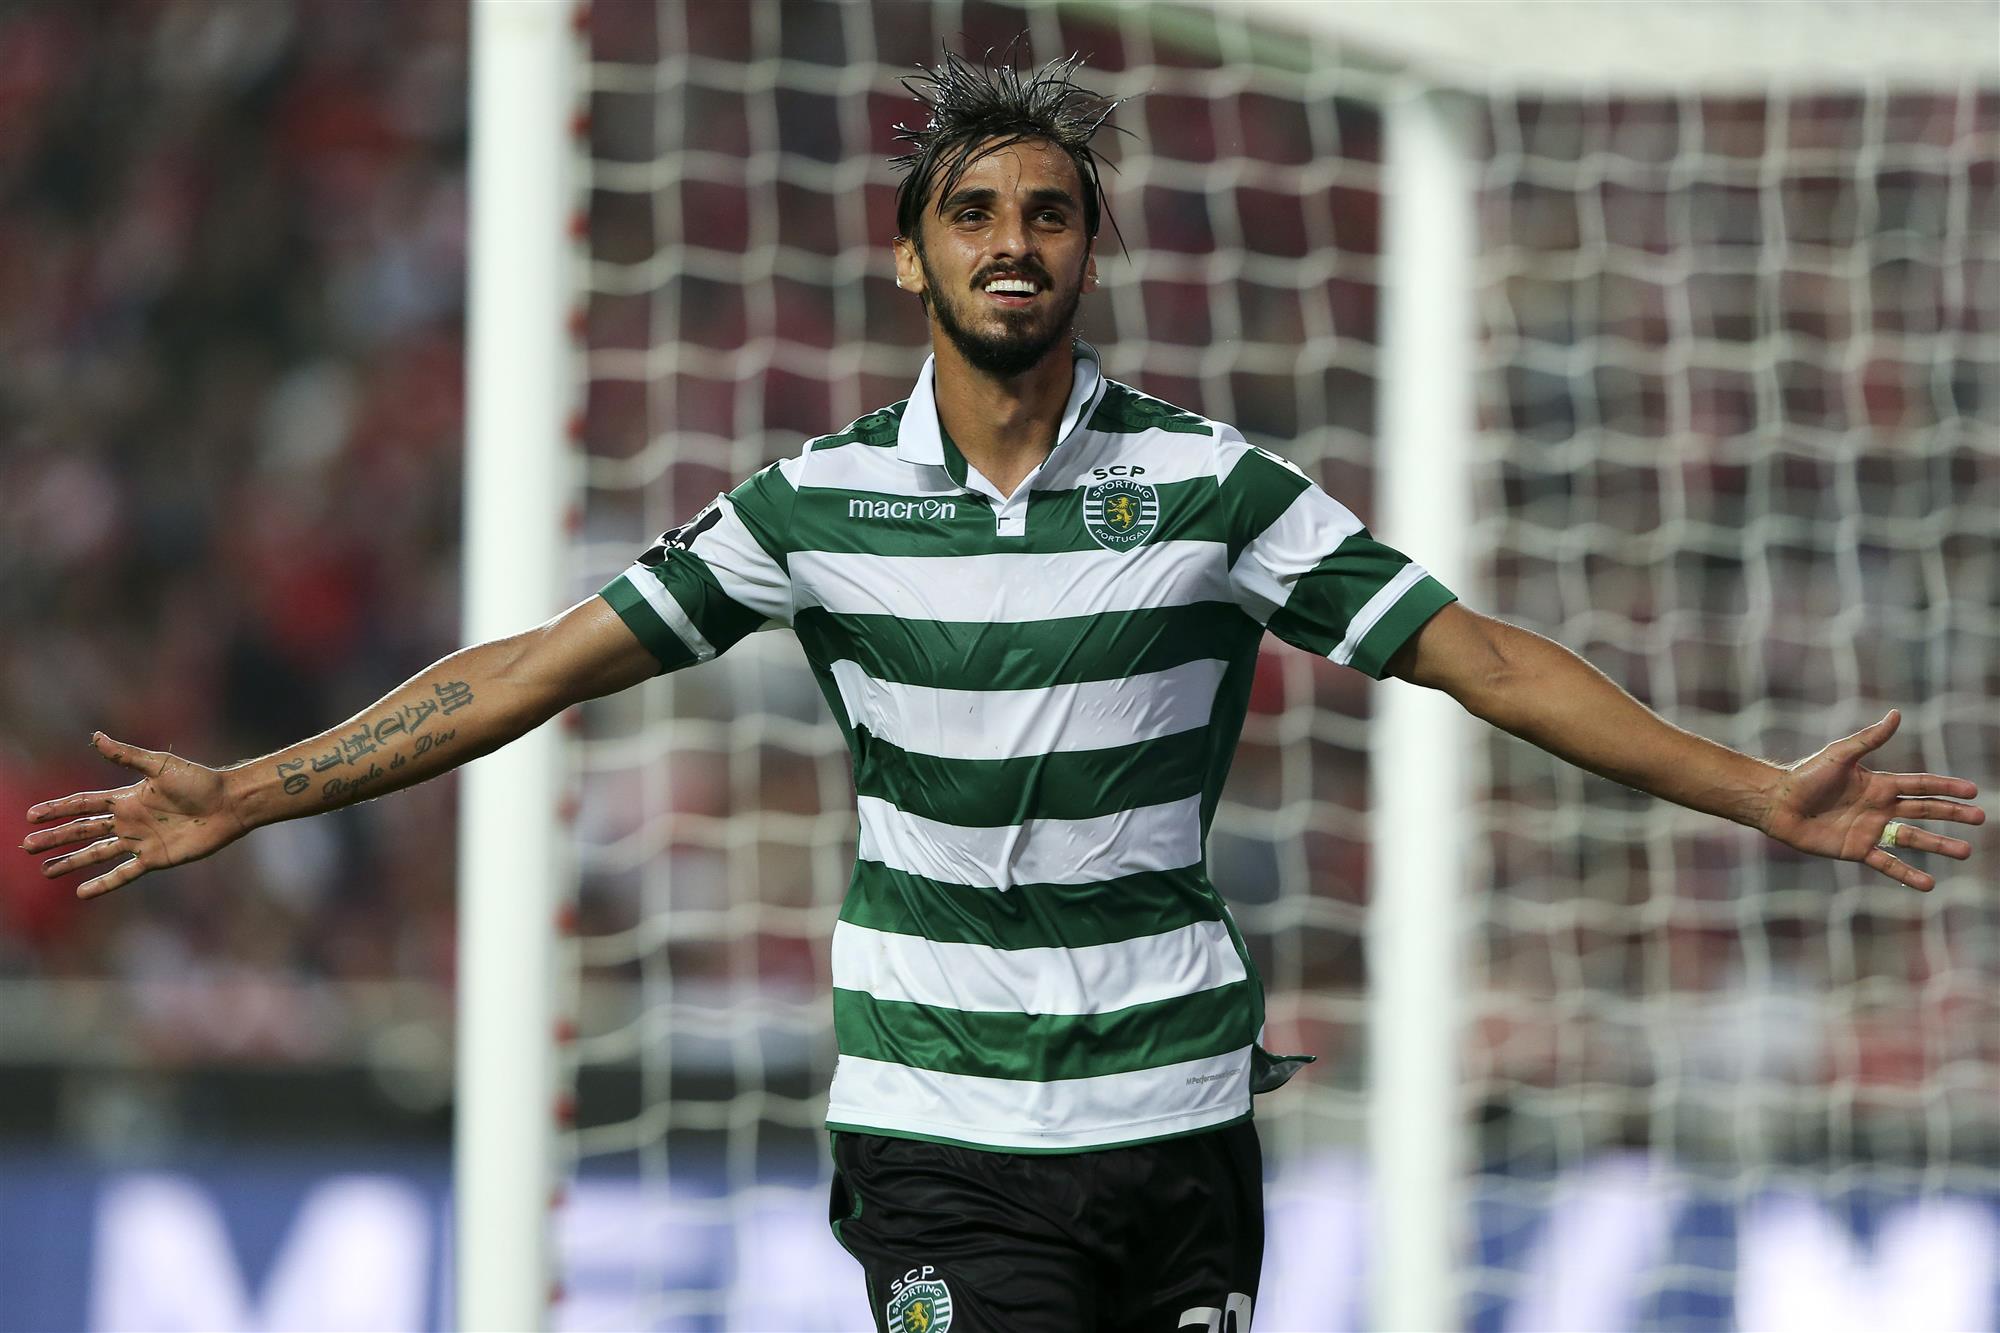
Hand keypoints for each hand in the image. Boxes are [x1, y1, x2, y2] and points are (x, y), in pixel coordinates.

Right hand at [19, 733, 247, 898]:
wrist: (229, 804)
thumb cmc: (199, 781)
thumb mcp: (159, 765)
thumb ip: (126, 756)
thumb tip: (96, 736)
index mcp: (127, 798)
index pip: (83, 804)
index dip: (58, 809)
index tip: (31, 815)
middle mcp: (129, 821)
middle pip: (83, 831)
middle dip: (56, 838)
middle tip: (26, 846)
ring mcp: (140, 841)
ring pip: (97, 854)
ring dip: (72, 862)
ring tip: (46, 871)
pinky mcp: (155, 859)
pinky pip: (123, 873)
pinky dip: (103, 883)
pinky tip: (82, 892)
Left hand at [1761, 710, 1984, 890]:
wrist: (1777, 803)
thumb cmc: (1805, 776)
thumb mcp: (1840, 755)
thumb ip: (1869, 739)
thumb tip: (1897, 714)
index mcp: (1879, 784)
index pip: (1921, 785)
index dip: (1947, 787)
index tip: (1973, 791)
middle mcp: (1879, 807)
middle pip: (1924, 810)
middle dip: (1952, 814)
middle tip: (1981, 819)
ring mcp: (1870, 829)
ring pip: (1912, 838)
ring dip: (1939, 845)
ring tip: (1965, 852)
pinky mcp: (1857, 849)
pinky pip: (1887, 863)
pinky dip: (1907, 874)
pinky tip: (1929, 884)